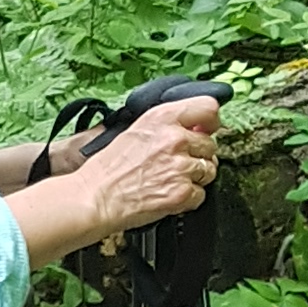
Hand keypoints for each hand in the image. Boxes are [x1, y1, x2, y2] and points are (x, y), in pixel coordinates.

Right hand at [80, 94, 218, 239]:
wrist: (96, 197)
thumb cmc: (109, 168)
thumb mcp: (135, 130)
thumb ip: (167, 125)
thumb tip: (195, 127)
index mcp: (163, 117)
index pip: (209, 107)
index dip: (211, 121)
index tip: (207, 129)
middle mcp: (175, 139)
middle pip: (210, 145)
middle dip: (198, 155)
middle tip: (177, 164)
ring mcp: (181, 166)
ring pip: (209, 170)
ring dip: (195, 177)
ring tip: (170, 179)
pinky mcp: (182, 192)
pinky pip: (201, 194)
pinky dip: (188, 198)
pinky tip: (169, 194)